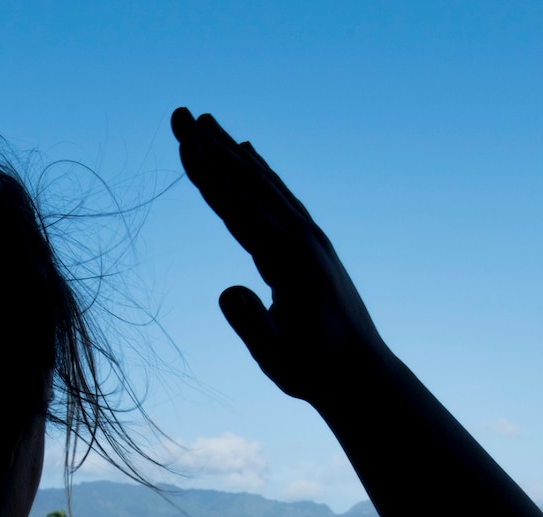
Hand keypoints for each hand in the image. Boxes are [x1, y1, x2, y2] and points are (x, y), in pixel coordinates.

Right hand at [172, 108, 389, 405]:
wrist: (363, 376)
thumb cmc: (314, 370)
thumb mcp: (276, 357)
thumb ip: (251, 324)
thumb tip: (226, 293)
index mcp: (289, 260)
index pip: (238, 209)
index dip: (207, 176)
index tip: (182, 143)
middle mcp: (302, 238)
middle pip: (248, 183)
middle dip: (210, 147)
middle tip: (179, 113)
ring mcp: (312, 238)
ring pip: (265, 183)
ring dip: (232, 151)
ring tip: (206, 122)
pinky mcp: (315, 244)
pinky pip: (281, 196)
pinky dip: (259, 171)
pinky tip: (248, 154)